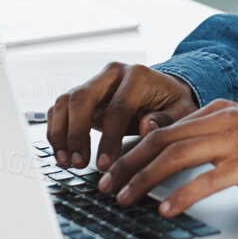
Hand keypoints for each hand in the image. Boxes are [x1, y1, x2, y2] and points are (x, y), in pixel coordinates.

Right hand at [46, 62, 199, 170]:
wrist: (163, 92)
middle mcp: (112, 74)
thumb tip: (147, 127)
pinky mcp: (83, 95)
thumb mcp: (181, 112)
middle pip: (83, 97)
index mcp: (138, 76)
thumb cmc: (172, 104)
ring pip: (66, 101)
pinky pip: (60, 109)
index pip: (118, 107)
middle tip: (78, 162)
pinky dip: (56, 131)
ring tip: (66, 161)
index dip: (109, 138)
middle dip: (77, 133)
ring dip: (61, 133)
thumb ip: (166, 120)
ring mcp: (95, 82)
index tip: (105, 164)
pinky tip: (62, 154)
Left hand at [96, 99, 237, 216]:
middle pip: (162, 139)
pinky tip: (167, 209)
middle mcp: (223, 120)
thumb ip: (208, 136)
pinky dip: (182, 195)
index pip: (164, 128)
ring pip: (176, 155)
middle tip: (106, 185)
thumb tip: (168, 146)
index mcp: (219, 111)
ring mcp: (236, 140)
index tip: (113, 169)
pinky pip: (207, 179)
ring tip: (124, 197)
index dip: (134, 149)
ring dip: (144, 179)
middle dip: (127, 163)